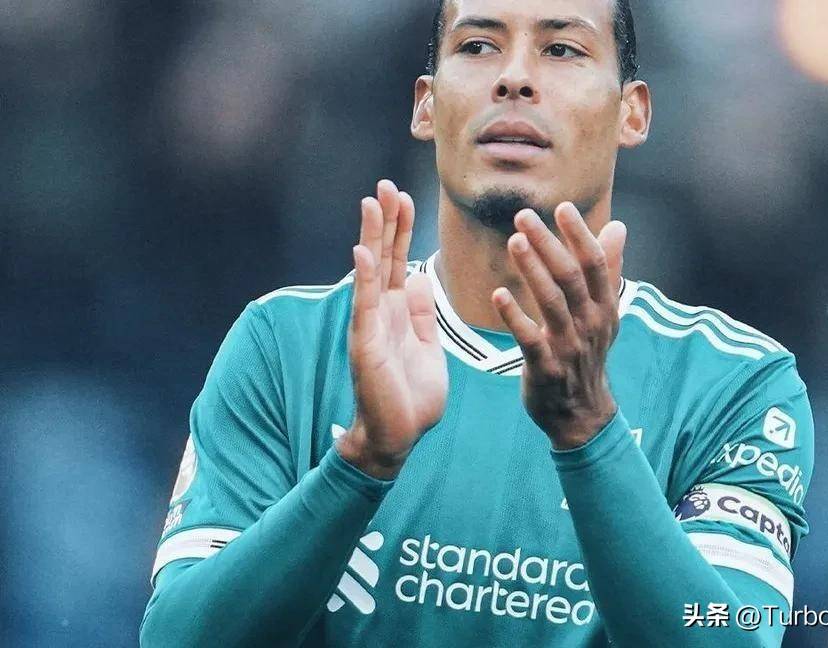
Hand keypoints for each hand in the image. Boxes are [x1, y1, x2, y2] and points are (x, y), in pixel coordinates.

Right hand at [338, 179, 447, 478]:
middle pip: (384, 257)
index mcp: (399, 312)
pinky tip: (363, 251)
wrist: (398, 437)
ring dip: (372, 237)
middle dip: (386, 221)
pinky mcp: (366, 344)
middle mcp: (381, 313)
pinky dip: (364, 278)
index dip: (401, 229)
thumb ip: (423, 315)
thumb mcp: (428, 348)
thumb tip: (421, 280)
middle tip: (387, 185)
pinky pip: (365, 305)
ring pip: (371, 272)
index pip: (399, 261)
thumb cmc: (413, 398)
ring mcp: (371, 325)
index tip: (404, 196)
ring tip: (372, 201)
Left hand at [491, 203, 626, 449]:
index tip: (561, 207)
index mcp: (605, 307)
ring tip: (514, 241)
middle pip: (570, 276)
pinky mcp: (546, 368)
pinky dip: (514, 316)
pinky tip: (498, 295)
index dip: (579, 234)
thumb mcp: (604, 313)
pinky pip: (529, 339)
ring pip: (551, 302)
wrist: (581, 414)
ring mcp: (569, 347)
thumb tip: (619, 227)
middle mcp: (590, 324)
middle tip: (522, 215)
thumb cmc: (587, 354)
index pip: (595, 264)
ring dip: (532, 269)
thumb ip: (608, 269)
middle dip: (548, 243)